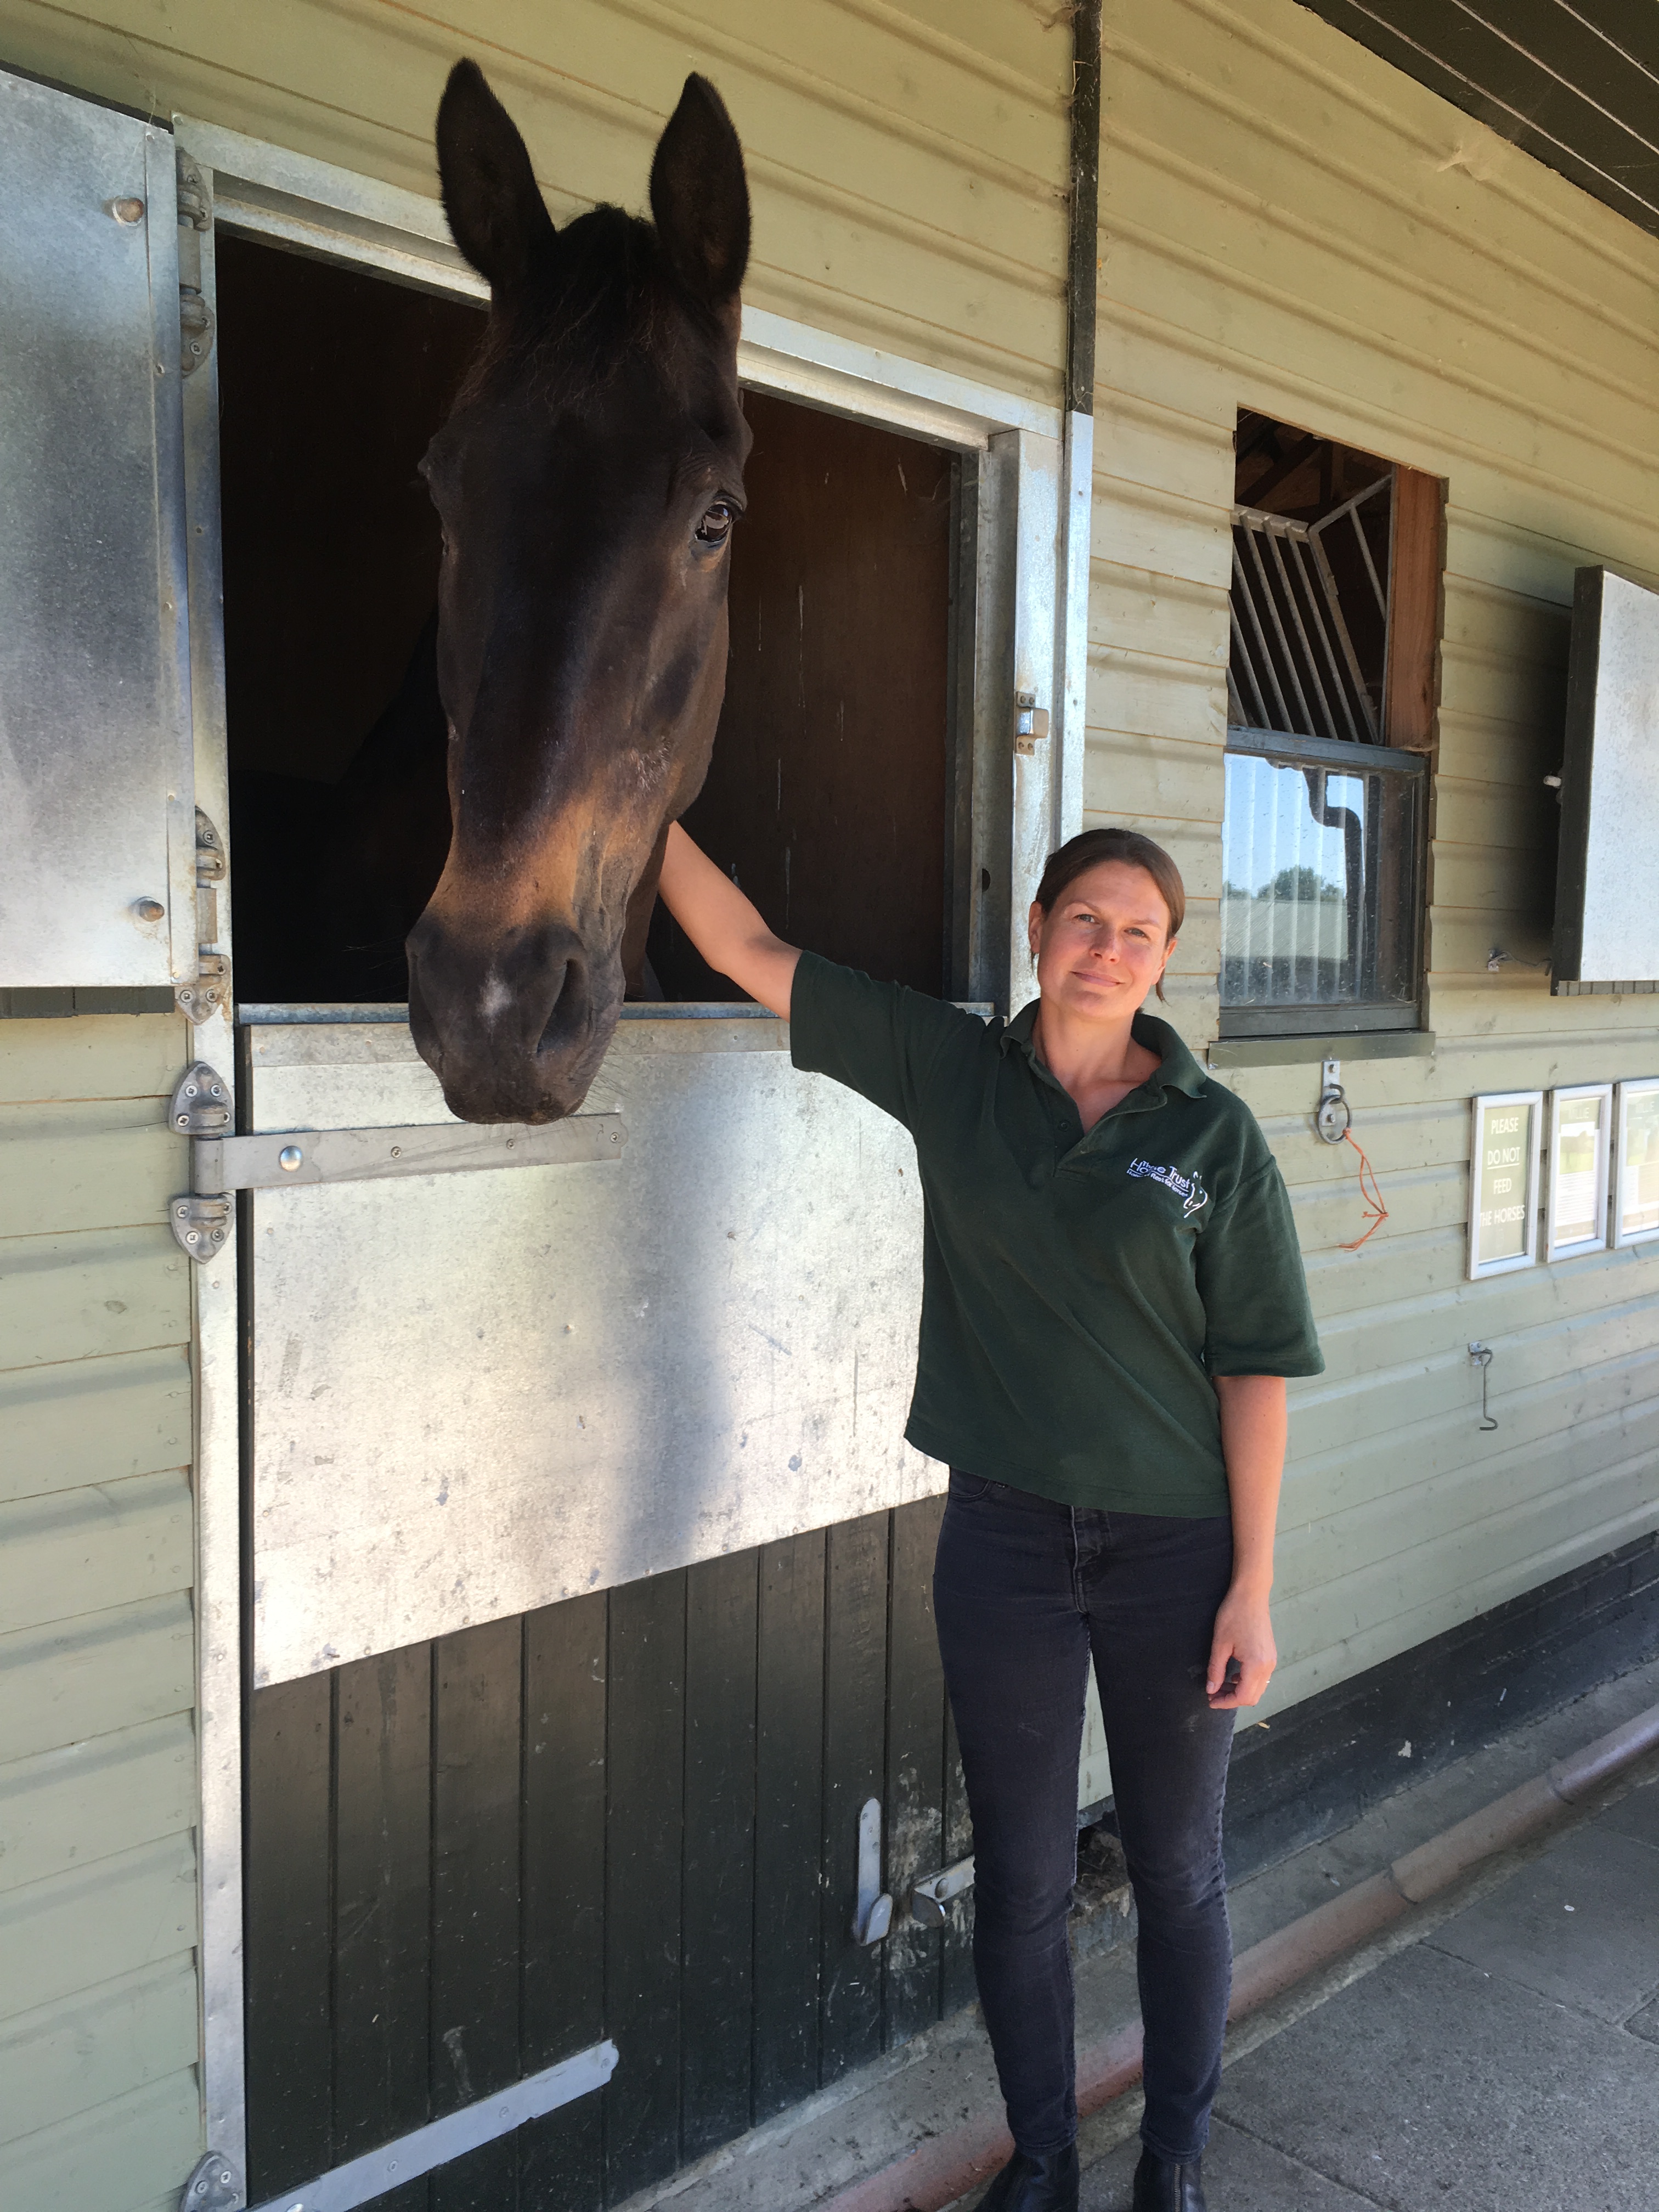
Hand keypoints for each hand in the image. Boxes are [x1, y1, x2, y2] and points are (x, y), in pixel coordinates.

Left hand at [1206, 1583, 1275, 1709]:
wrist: (1251, 1595)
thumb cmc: (1234, 1615)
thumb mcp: (1220, 1643)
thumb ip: (1216, 1669)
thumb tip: (1211, 1689)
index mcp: (1256, 1665)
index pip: (1243, 1696)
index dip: (1226, 1702)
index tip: (1211, 1701)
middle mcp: (1268, 1666)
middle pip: (1253, 1696)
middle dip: (1232, 1699)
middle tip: (1213, 1695)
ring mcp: (1272, 1660)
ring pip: (1258, 1688)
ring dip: (1240, 1691)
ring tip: (1220, 1686)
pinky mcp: (1271, 1654)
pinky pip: (1261, 1677)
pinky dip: (1247, 1682)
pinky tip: (1233, 1676)